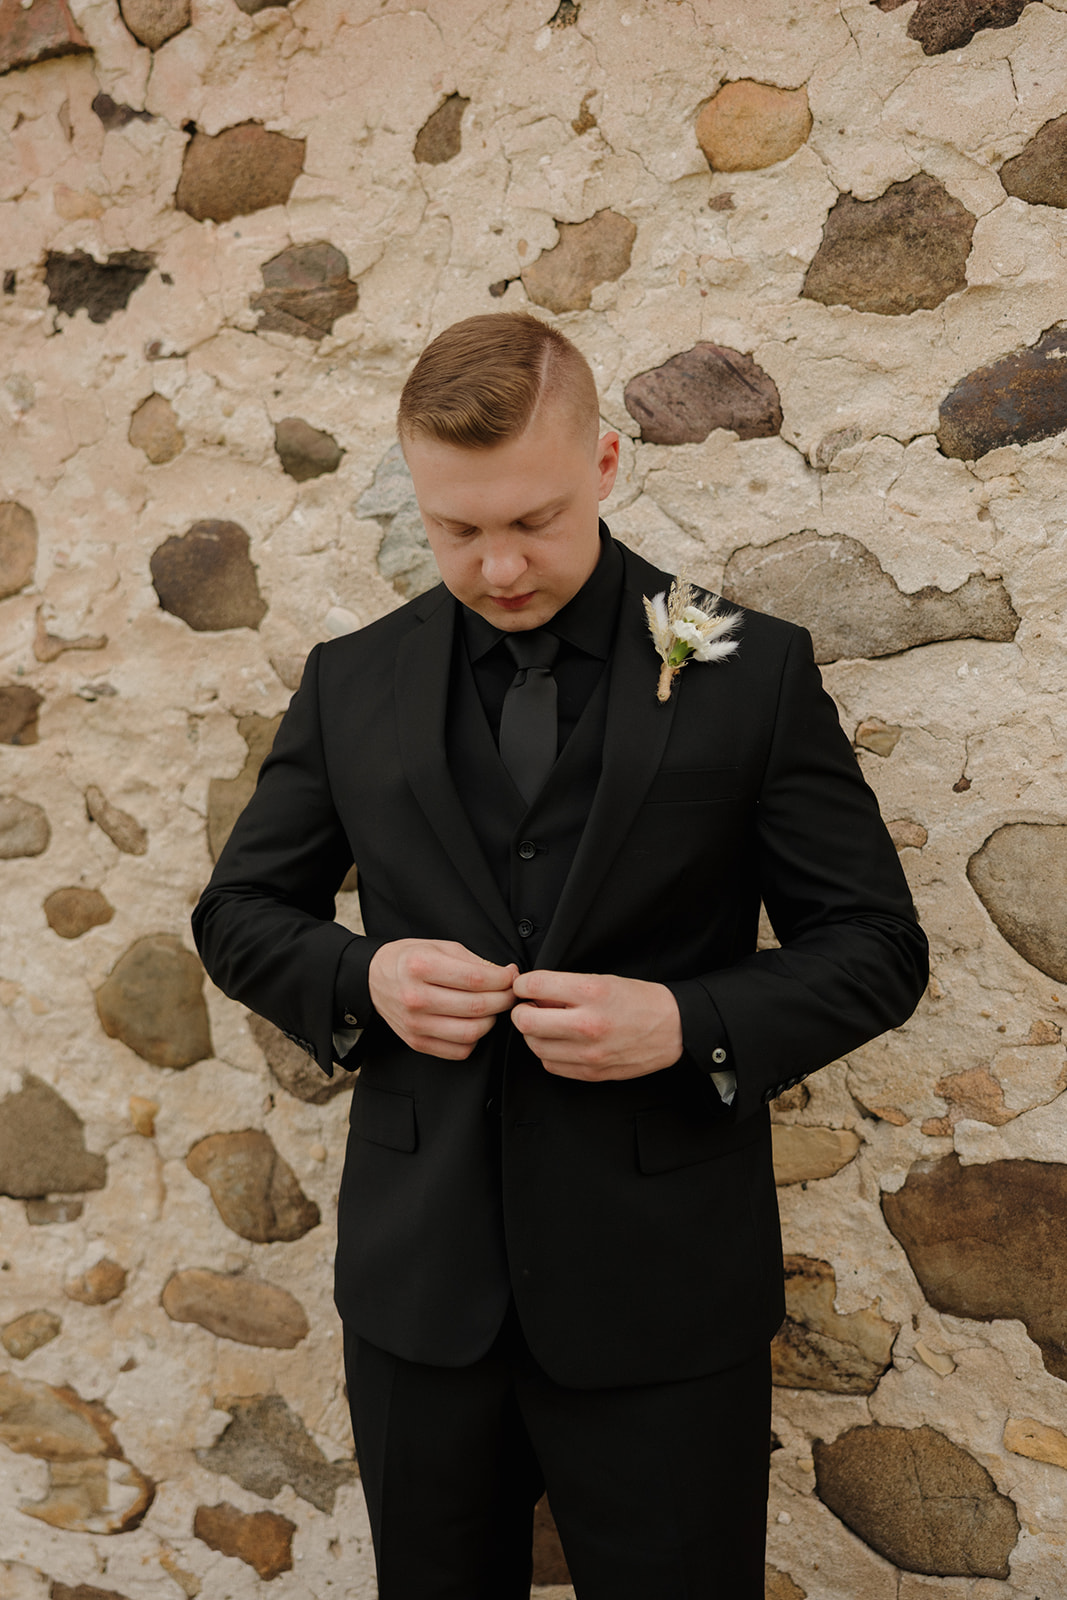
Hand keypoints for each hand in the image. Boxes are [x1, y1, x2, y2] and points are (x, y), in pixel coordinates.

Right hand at [369, 939, 516, 1059]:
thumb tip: (506, 975)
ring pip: (471, 1032)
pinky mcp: (416, 1042)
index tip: (511, 977)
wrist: (373, 979)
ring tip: (492, 1008)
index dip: (502, 980)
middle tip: (509, 993)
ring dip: (492, 1021)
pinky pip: (459, 1050)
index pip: (476, 979)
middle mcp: (415, 997)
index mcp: (421, 966)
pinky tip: (473, 1023)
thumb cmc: (409, 960)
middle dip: (503, 1000)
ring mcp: (415, 1023)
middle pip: (476, 1007)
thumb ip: (474, 961)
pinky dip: (474, 1039)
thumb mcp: (439, 946)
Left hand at [510, 970, 682, 1080]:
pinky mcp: (591, 1073)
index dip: (522, 985)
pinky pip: (551, 1065)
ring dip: (532, 1034)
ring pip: (535, 1047)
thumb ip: (565, 988)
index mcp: (592, 993)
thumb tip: (532, 993)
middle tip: (527, 1006)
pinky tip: (559, 1042)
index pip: (535, 986)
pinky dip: (548, 1052)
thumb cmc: (638, 1000)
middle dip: (520, 1011)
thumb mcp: (602, 980)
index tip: (524, 986)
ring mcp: (589, 1053)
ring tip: (545, 1024)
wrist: (673, 1028)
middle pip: (527, 1022)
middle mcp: (588, 1024)